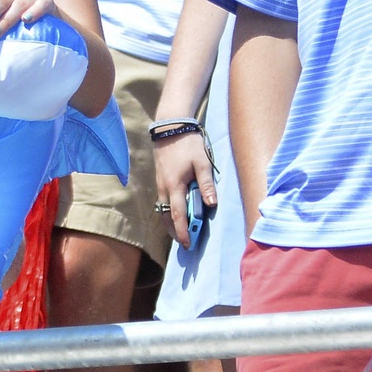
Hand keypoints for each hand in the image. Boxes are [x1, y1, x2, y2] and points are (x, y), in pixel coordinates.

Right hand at [153, 129, 217, 251]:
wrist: (169, 127)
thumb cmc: (188, 144)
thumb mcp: (202, 162)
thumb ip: (206, 184)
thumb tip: (211, 204)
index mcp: (175, 185)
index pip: (177, 215)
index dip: (182, 231)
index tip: (187, 244)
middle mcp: (164, 188)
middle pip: (166, 216)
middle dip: (174, 232)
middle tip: (185, 243)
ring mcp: (160, 183)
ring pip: (163, 209)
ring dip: (171, 222)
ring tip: (182, 231)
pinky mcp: (160, 179)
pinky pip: (163, 201)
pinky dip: (169, 211)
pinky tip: (178, 212)